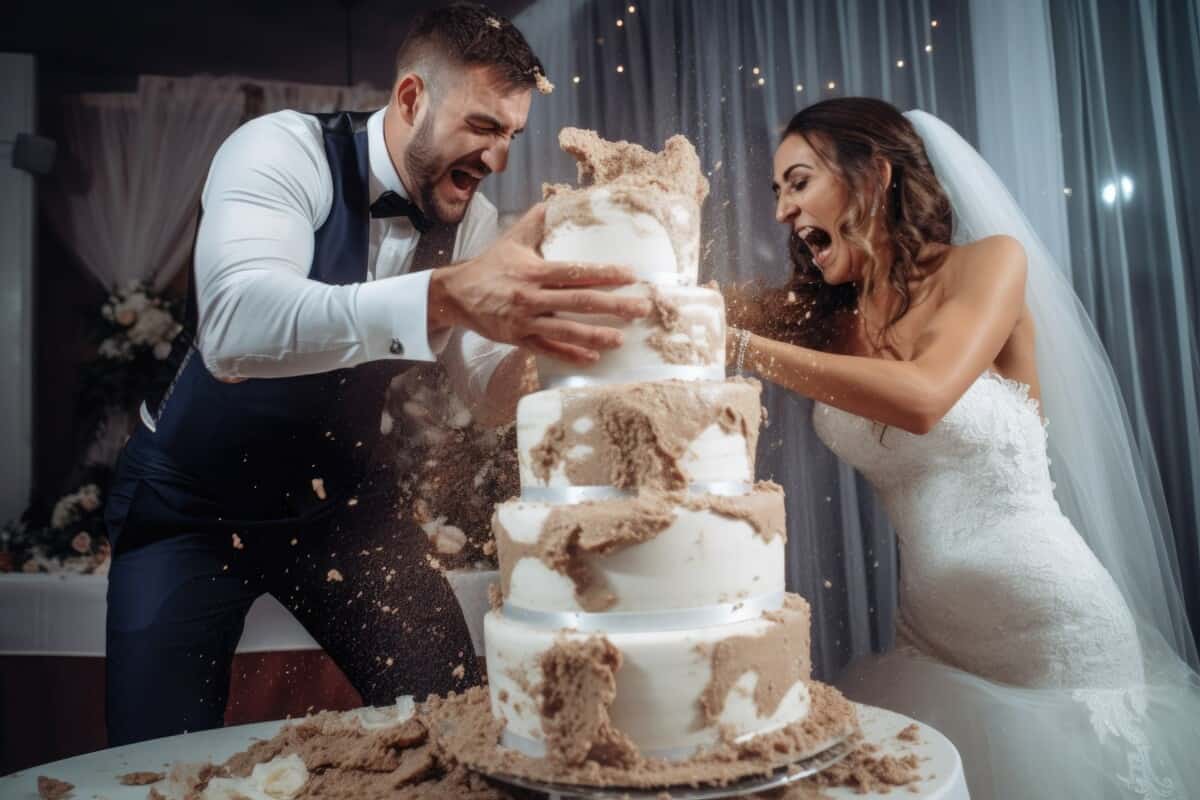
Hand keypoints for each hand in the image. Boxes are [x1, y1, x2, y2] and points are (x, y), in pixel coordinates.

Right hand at [429, 203, 651, 363]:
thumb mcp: (512, 239)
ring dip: (596, 334)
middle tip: (642, 308)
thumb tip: (557, 202)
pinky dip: (570, 354)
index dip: (605, 274)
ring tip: (622, 338)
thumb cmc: (489, 266)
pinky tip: (593, 357)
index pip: (576, 272)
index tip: (631, 275)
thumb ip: (536, 221)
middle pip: (579, 302)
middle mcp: (531, 296)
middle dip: (614, 305)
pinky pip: (548, 349)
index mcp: (534, 270)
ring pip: (566, 330)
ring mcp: (525, 321)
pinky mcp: (518, 339)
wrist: (455, 295)